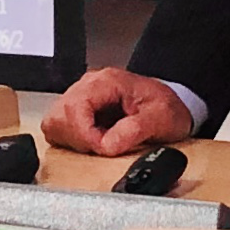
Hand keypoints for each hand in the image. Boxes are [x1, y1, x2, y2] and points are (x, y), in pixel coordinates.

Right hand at [40, 66, 195, 156]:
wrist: (174, 103)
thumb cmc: (167, 107)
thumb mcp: (160, 118)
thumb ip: (134, 130)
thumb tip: (107, 145)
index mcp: (106, 82)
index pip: (75, 107)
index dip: (84, 134)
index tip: (102, 147)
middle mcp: (89, 85)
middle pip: (59, 114)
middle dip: (78, 139)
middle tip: (102, 146)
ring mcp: (82, 96)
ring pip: (55, 121)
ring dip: (72, 139)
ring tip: (97, 144)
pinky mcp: (80, 110)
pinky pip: (60, 126)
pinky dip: (72, 139)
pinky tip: (93, 141)